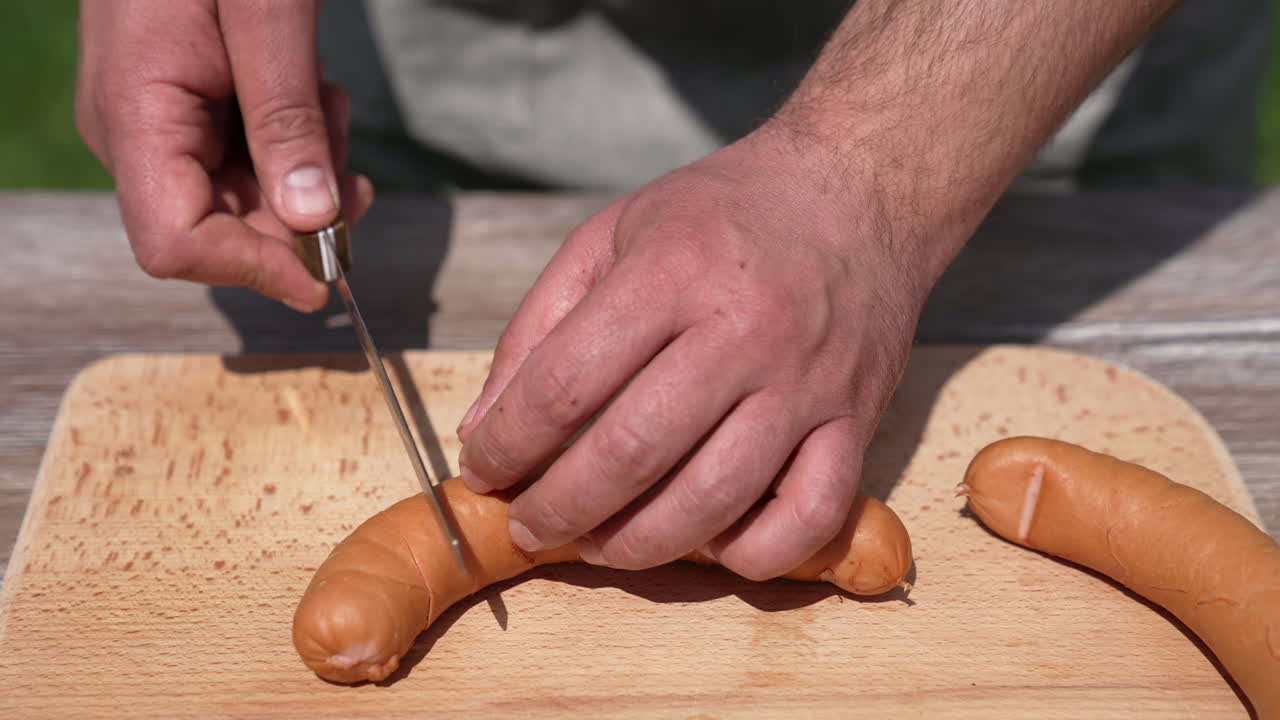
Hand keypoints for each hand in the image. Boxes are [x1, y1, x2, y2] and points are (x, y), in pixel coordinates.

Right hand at [75, 0, 373, 310]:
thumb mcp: (269, 20)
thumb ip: (287, 120)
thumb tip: (311, 221)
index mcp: (136, 116)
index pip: (176, 244)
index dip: (254, 270)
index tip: (328, 277)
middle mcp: (134, 133)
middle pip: (217, 230)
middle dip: (297, 218)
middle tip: (353, 176)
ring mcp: (155, 124)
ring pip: (240, 200)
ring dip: (303, 175)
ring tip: (327, 103)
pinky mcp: (182, 111)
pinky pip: (242, 161)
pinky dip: (292, 146)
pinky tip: (312, 97)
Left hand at [456, 123, 951, 579]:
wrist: (858, 190)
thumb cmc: (722, 216)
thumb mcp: (611, 234)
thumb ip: (538, 326)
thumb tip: (484, 429)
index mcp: (671, 273)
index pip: (564, 384)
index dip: (508, 445)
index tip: (483, 471)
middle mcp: (742, 330)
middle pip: (630, 454)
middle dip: (558, 510)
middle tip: (527, 526)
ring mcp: (806, 382)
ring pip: (712, 500)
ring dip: (636, 545)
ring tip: (597, 545)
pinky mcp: (856, 419)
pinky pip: (807, 518)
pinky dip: (751, 553)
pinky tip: (708, 543)